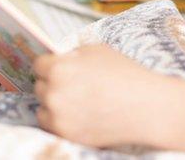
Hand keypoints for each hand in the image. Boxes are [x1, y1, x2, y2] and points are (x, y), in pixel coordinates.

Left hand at [32, 44, 166, 147]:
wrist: (146, 107)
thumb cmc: (125, 74)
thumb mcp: (98, 50)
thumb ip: (73, 54)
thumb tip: (60, 59)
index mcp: (59, 68)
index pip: (38, 65)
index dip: (50, 64)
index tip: (57, 67)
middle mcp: (53, 93)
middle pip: (39, 86)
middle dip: (52, 83)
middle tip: (72, 84)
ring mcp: (58, 117)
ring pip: (43, 108)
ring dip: (54, 104)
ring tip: (76, 101)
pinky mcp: (67, 135)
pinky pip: (52, 125)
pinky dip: (61, 120)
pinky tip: (79, 114)